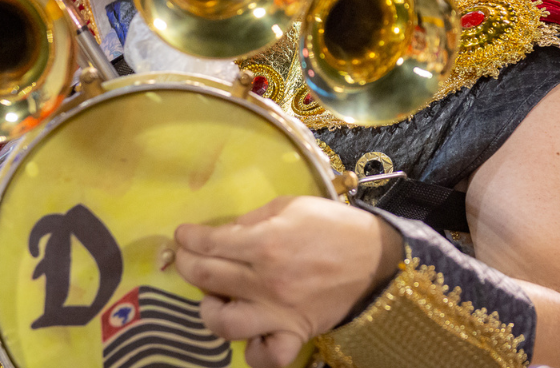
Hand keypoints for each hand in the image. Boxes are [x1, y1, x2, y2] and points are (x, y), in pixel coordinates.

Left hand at [174, 195, 403, 367]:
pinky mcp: (295, 333)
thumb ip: (253, 219)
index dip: (188, 237)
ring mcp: (279, 312)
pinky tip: (251, 334)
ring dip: (208, 310)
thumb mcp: (291, 206)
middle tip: (187, 258)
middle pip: (205, 277)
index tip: (183, 235)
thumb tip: (223, 232)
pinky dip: (254, 351)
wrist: (376, 257)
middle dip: (186, 264)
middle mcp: (266, 280)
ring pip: (224, 323)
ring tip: (214, 298)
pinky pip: (267, 356)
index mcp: (265, 241)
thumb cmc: (333, 225)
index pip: (209, 243)